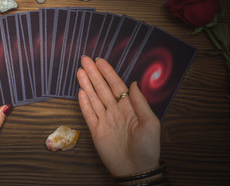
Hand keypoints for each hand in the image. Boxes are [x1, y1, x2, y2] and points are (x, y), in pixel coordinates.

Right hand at [76, 56, 159, 176]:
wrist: (136, 169)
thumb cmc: (147, 148)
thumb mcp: (150, 123)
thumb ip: (140, 102)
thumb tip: (134, 83)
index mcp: (129, 107)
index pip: (116, 85)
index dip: (108, 73)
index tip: (100, 61)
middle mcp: (115, 111)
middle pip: (102, 89)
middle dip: (93, 74)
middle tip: (85, 60)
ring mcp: (105, 120)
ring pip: (94, 98)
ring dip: (87, 85)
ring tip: (79, 71)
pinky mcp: (96, 131)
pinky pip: (89, 114)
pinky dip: (84, 103)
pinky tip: (80, 92)